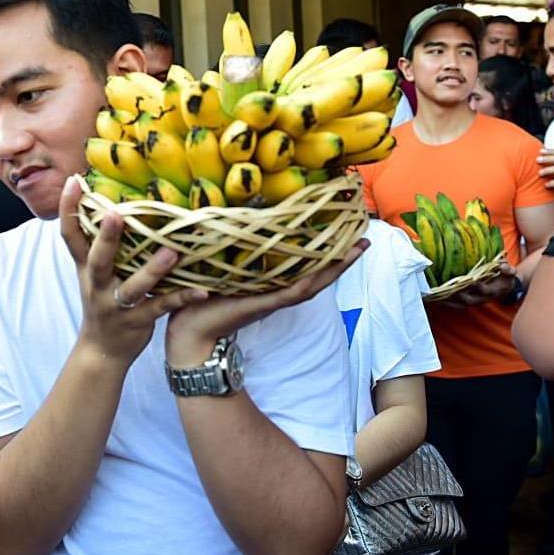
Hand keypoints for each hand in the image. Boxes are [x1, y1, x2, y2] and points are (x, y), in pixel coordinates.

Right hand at [59, 177, 209, 365]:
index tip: (73, 181)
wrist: (101, 351)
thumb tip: (109, 201)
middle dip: (105, 239)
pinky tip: (202, 291)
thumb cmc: (102, 301)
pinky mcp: (139, 322)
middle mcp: (97, 286)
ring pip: (133, 287)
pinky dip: (182, 298)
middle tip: (115, 214)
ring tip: (171, 252)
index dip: (68, 210)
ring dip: (152, 270)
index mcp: (85, 270)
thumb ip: (99, 244)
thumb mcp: (92, 274)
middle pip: (98, 260)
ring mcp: (117, 306)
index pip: (70, 237)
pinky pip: (161, 308)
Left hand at [165, 239, 369, 366]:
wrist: (188, 332)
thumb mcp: (223, 271)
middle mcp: (277, 293)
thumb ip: (233, 254)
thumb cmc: (201, 299)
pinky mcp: (261, 305)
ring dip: (336, 268)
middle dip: (343, 258)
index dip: (330, 253)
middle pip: (319, 274)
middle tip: (365, 240)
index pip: (308, 267)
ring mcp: (272, 300)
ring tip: (356, 250)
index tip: (349, 236)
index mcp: (271, 285)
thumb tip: (236, 222)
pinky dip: (310, 282)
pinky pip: (292, 293)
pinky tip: (325, 272)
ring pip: (313, 283)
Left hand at [439, 262, 516, 308]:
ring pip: (460, 304)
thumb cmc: (505, 277)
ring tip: (435, 297)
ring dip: (449, 301)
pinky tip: (435, 299)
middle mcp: (482, 298)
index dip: (476, 286)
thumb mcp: (510, 272)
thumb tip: (502, 267)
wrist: (505, 288)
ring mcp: (474, 301)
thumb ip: (508, 270)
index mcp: (492, 291)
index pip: (483, 290)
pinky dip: (447, 302)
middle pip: (469, 300)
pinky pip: (456, 305)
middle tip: (446, 289)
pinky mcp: (468, 302)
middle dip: (458, 295)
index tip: (469, 280)